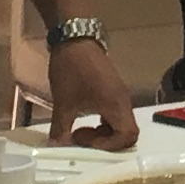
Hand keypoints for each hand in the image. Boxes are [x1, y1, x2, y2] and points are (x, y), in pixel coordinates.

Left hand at [45, 35, 139, 150]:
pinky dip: (103, 119)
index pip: (129, 136)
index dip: (109, 146)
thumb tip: (56, 146)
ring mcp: (120, 93)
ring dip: (103, 130)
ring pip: (120, 122)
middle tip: (81, 136)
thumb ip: (61, 128)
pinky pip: (115, 111)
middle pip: (127, 131)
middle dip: (105, 140)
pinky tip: (84, 114)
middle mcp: (123, 101)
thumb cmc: (71, 70)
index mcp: (116, 106)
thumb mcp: (63, 102)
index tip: (86, 141)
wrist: (75, 37)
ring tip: (80, 127)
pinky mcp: (113, 87)